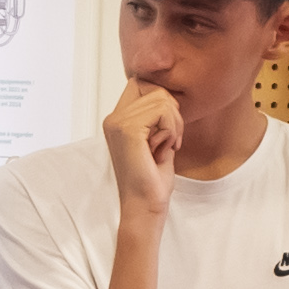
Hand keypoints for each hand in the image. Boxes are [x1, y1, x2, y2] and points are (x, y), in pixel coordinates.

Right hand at [103, 79, 185, 213]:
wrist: (145, 205)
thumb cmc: (152, 178)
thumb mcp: (157, 139)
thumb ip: (158, 116)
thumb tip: (169, 96)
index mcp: (117, 120)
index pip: (140, 83)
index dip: (161, 99)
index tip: (166, 128)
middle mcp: (113, 119)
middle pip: (154, 89)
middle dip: (172, 112)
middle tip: (170, 139)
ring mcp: (118, 123)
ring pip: (162, 99)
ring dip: (174, 123)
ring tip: (167, 146)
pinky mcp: (128, 130)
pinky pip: (163, 111)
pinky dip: (172, 128)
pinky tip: (165, 148)